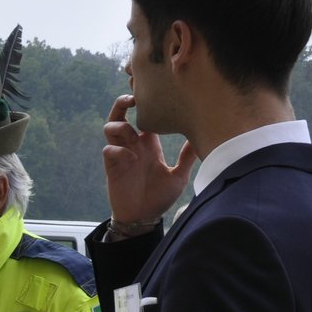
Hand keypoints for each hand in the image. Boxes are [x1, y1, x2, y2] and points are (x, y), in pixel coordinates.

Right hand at [101, 94, 196, 223]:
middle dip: (123, 103)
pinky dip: (118, 150)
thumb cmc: (159, 197)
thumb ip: (186, 157)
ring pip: (110, 127)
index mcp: (149, 143)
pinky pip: (109, 150)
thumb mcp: (178, 176)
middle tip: (133, 98)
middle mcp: (133, 145)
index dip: (144, 103)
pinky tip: (131, 158)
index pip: (144, 116)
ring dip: (119, 125)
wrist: (143, 217)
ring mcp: (121, 155)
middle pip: (120, 114)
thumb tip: (201, 138)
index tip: (156, 94)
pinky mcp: (112, 167)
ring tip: (132, 133)